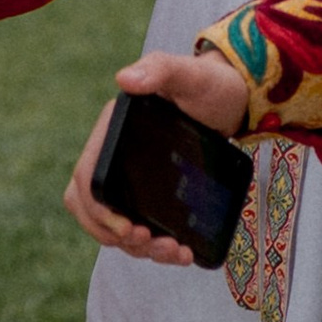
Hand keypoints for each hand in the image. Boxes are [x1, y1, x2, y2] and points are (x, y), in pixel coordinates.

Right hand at [61, 49, 251, 266]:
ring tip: (173, 251)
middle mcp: (115, 158)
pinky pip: (140, 229)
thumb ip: (159, 70)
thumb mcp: (188, 74)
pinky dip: (156, 247)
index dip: (96, 209)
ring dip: (139, 248)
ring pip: (116, 226)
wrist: (235, 99)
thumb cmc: (210, 83)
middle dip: (115, 235)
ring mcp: (133, 179)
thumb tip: (124, 79)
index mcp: (112, 133)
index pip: (85, 178)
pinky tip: (182, 251)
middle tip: (149, 242)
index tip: (127, 228)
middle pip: (93, 209)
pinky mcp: (153, 195)